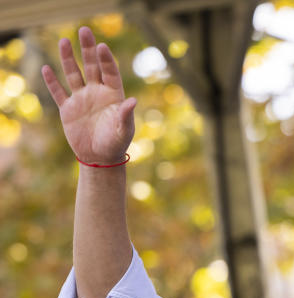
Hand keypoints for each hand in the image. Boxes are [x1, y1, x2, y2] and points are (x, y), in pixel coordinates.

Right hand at [41, 26, 135, 164]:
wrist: (100, 158)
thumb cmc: (116, 143)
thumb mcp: (124, 130)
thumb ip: (126, 115)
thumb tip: (133, 101)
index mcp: (113, 95)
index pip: (109, 72)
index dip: (106, 60)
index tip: (102, 46)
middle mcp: (97, 93)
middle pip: (92, 66)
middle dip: (88, 49)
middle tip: (85, 30)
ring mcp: (81, 99)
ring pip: (74, 74)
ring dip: (68, 58)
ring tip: (63, 41)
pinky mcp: (68, 109)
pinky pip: (58, 92)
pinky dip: (52, 82)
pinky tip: (46, 68)